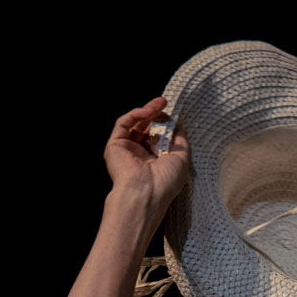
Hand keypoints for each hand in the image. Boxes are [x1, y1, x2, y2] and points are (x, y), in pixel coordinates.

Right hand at [103, 96, 189, 219]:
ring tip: (160, 103)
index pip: (158, 136)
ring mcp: (126, 150)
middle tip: (164, 102)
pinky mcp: (114, 145)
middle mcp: (139, 155)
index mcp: (155, 161)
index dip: (165, 124)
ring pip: (135, 123)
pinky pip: (123, 123)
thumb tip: (179, 125)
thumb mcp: (181, 158)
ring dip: (148, 110)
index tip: (174, 115)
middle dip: (156, 114)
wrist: (146, 193)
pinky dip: (136, 114)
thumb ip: (180, 141)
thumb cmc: (166, 182)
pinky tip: (148, 111)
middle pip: (146, 127)